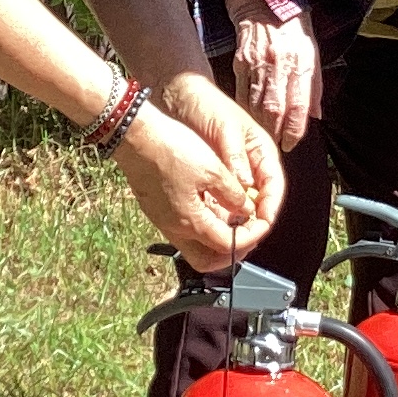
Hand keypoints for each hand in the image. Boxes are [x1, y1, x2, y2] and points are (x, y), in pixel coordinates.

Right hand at [115, 101, 272, 268]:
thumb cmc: (171, 149)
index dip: (251, 237)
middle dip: (232, 251)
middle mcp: (175, 229)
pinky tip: (212, 206)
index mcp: (192, 222)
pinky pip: (183, 230)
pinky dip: (202, 226)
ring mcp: (163, 221)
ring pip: (195, 246)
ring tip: (234, 217)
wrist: (134, 136)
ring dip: (217, 238)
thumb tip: (246, 210)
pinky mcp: (157, 211)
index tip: (263, 224)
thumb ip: (233, 194)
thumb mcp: (213, 169)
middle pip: (208, 260)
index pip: (229, 246)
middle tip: (248, 233)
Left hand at [154, 72, 283, 253]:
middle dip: (254, 222)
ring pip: (241, 205)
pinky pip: (222, 202)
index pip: (274, 187)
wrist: (179, 96)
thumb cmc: (207, 105)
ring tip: (228, 237)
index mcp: (262, 152)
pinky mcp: (216, 177)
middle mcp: (251, 166)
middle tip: (244, 238)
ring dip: (236, 222)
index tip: (262, 225)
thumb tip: (246, 186)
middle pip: (260, 201)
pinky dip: (219, 214)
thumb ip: (236, 157)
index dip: (270, 208)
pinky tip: (211, 225)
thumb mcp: (225, 129)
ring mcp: (234, 172)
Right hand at [228, 7, 319, 148]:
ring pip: (256, 104)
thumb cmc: (292, 27)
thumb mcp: (312, 51)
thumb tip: (316, 115)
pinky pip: (241, 92)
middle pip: (275, 109)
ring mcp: (257, 64)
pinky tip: (246, 119)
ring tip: (261, 138)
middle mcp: (279, 64)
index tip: (291, 143)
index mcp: (300, 62)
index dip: (295, 129)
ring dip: (259, 125)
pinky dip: (244, 109)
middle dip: (275, 133)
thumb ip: (314, 85)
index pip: (299, 105)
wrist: (263, 0)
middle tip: (275, 147)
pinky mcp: (240, 62)